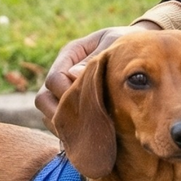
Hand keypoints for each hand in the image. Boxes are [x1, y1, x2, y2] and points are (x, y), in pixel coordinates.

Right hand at [34, 24, 160, 130]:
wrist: (137, 48)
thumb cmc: (125, 44)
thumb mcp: (113, 44)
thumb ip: (95, 58)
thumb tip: (74, 74)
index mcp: (70, 53)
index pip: (54, 79)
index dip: (68, 94)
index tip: (91, 103)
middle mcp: (62, 71)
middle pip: (43, 99)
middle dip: (61, 114)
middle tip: (87, 124)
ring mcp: (64, 88)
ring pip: (48, 114)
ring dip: (64, 125)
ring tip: (88, 133)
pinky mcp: (72, 103)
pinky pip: (62, 122)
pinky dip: (71, 131)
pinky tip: (90, 136)